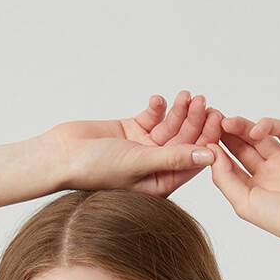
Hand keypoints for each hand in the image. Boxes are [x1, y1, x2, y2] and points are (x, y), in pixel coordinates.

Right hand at [46, 91, 222, 197]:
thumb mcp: (140, 163)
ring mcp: (143, 149)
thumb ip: (174, 158)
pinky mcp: (131, 131)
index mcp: (159, 184)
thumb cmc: (95, 169)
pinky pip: (152, 117)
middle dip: (195, 122)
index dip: (206, 141)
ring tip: (187, 95)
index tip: (217, 121)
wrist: (61, 155)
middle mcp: (154, 168)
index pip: (191, 162)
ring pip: (170, 127)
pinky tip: (157, 101)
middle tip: (204, 101)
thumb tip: (209, 156)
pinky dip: (157, 108)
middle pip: (183, 142)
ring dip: (179, 111)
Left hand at [204, 117, 279, 243]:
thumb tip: (210, 151)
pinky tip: (255, 130)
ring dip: (242, 127)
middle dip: (226, 134)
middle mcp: (268, 173)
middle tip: (211, 120)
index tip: (202, 138)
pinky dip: (268, 125)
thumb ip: (224, 177)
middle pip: (242, 147)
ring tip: (227, 122)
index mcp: (253, 189)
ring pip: (259, 136)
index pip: (230, 164)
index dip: (217, 150)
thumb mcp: (242, 202)